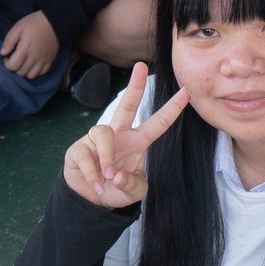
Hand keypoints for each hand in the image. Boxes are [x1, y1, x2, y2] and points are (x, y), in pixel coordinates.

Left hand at [1, 9, 61, 79]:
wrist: (54, 21)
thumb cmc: (34, 23)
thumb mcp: (18, 27)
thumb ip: (9, 41)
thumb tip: (2, 53)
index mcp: (25, 49)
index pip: (13, 66)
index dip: (6, 64)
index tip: (6, 57)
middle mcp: (35, 57)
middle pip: (21, 72)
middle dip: (15, 68)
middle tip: (14, 59)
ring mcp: (44, 60)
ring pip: (31, 76)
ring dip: (25, 71)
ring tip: (23, 63)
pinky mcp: (50, 61)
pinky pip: (41, 73)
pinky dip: (35, 71)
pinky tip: (32, 64)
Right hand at [60, 61, 190, 207]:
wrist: (91, 199)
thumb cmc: (117, 188)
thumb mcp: (134, 192)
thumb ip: (133, 184)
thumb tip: (117, 174)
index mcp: (137, 142)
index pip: (158, 123)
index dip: (172, 109)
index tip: (186, 92)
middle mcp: (119, 135)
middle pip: (127, 106)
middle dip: (135, 86)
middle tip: (141, 66)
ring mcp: (96, 140)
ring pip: (104, 132)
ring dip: (107, 157)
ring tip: (109, 176)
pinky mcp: (78, 149)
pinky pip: (86, 155)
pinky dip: (93, 174)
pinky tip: (96, 184)